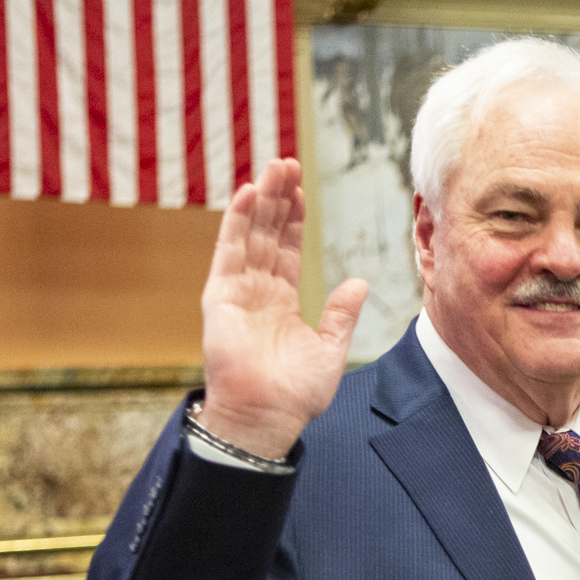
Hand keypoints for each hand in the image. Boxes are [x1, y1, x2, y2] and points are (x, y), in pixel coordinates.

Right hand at [199, 158, 370, 459]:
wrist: (268, 417)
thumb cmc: (296, 394)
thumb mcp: (330, 349)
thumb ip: (342, 315)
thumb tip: (360, 282)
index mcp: (281, 301)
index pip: (287, 249)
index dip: (294, 219)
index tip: (301, 190)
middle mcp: (257, 291)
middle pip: (267, 233)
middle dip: (278, 198)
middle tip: (287, 162)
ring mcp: (236, 291)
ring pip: (249, 234)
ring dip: (261, 199)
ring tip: (273, 167)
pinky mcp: (219, 296)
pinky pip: (229, 251)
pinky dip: (238, 222)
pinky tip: (250, 194)